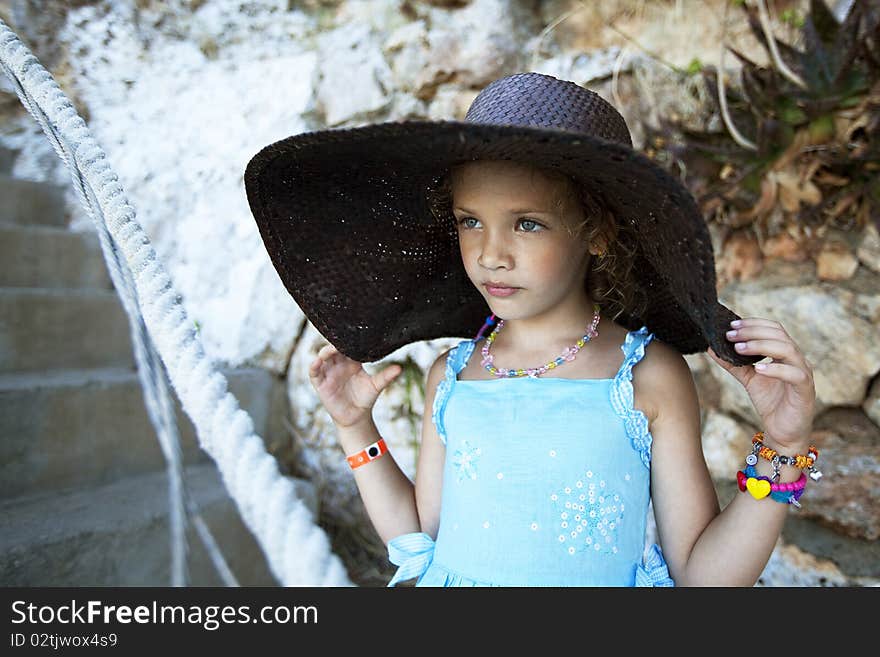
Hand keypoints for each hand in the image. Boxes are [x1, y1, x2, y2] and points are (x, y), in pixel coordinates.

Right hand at [308, 343, 402, 429]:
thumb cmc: (366, 399)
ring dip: (325, 352)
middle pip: (334, 348)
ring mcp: (329, 373)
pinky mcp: (321, 384)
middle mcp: (339, 365)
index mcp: (352, 362)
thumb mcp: (376, 386)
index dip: (348, 340)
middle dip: (336, 343)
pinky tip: (317, 362)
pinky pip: (314, 373)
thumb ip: (386, 376)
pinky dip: (314, 366)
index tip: (353, 333)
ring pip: (323, 357)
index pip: (348, 347)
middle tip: (342, 339)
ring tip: (331, 350)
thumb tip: (400, 368)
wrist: (357, 417)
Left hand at [706, 317, 815, 451]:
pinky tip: (758, 369)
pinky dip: (776, 369)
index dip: (753, 324)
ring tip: (739, 348)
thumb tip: (711, 348)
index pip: (774, 329)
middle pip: (779, 335)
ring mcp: (804, 373)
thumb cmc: (770, 402)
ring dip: (761, 345)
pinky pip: (795, 374)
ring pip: (788, 350)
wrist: (784, 431)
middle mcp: (797, 359)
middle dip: (753, 332)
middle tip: (731, 335)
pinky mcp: (806, 389)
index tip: (731, 325)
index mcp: (785, 354)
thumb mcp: (748, 379)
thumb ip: (733, 364)